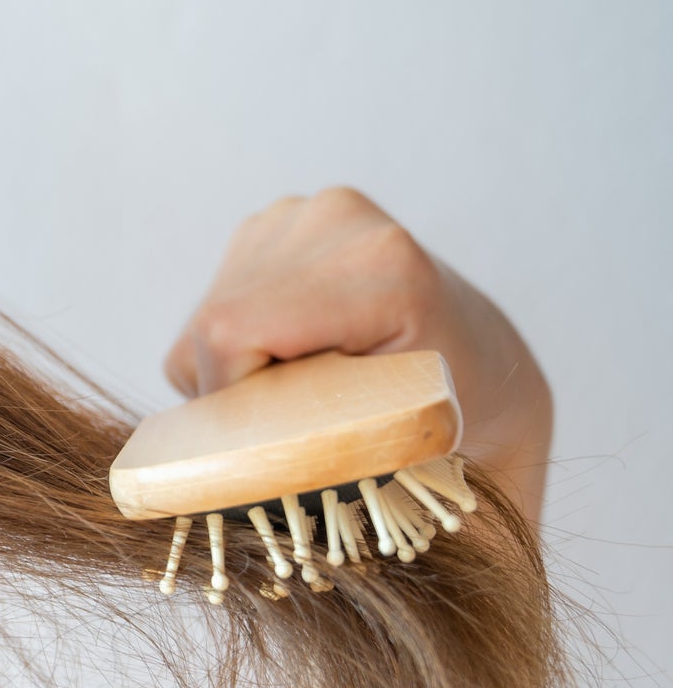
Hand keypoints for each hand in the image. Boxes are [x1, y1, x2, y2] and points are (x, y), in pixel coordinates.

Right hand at [162, 187, 552, 522]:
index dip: (229, 400)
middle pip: (211, 326)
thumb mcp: (399, 449)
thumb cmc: (451, 417)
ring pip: (203, 320)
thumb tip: (223, 476)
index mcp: (381, 265)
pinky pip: (211, 302)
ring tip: (304, 390)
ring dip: (233, 373)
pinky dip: (238, 348)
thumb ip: (316, 452)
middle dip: (232, 394)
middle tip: (294, 429)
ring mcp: (302, 211)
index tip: (269, 446)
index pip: (230, 331)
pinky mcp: (276, 222)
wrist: (482, 361)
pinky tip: (294, 355)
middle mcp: (336, 217)